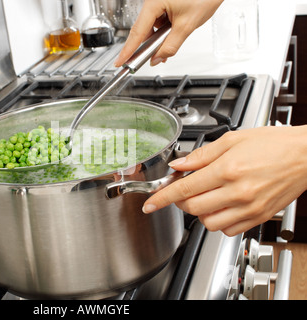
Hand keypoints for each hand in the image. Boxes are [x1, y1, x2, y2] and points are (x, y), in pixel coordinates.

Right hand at [114, 0, 223, 66]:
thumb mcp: (186, 26)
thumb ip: (170, 46)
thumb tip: (157, 58)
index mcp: (154, 3)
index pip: (137, 32)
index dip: (128, 50)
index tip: (120, 62)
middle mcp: (152, 1)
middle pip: (143, 29)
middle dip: (149, 45)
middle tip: (152, 58)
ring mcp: (158, 2)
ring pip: (151, 27)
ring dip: (159, 37)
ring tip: (175, 36)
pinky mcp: (163, 4)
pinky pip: (158, 21)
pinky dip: (164, 30)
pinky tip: (173, 34)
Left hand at [142, 126, 306, 235]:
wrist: (305, 154)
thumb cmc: (274, 143)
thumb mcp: (233, 140)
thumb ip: (201, 155)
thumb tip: (178, 164)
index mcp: (227, 169)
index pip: (184, 189)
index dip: (161, 198)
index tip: (150, 204)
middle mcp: (237, 192)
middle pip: (192, 208)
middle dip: (180, 201)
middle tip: (185, 189)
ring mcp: (249, 208)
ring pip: (208, 223)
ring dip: (199, 212)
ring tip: (206, 196)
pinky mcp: (258, 217)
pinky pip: (228, 230)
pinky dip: (218, 221)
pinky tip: (221, 206)